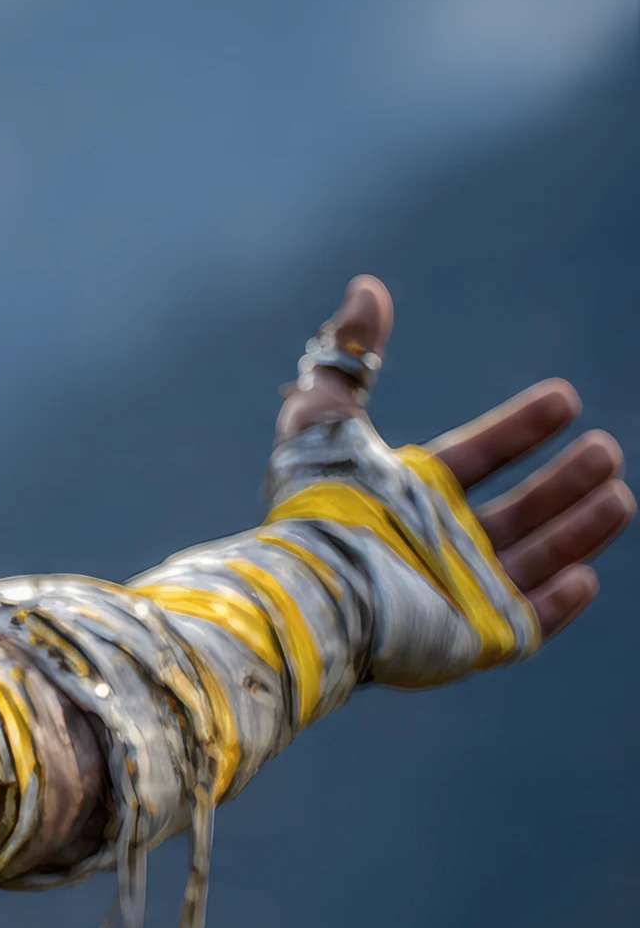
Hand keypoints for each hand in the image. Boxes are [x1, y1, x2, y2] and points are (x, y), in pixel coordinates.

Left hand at [277, 276, 628, 639]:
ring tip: (618, 493)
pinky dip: (559, 601)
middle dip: (563, 482)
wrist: (322, 589)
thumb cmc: (319, 510)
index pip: (476, 458)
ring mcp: (456, 595)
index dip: (519, 429)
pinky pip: (528, 624)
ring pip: (533, 558)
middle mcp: (434, 545)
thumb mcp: (324, 420)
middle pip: (515, 511)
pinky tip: (586, 575)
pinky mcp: (473, 640)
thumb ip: (348, 355)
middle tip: (605, 450)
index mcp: (405, 497)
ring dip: (578, 528)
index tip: (563, 398)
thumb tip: (366, 287)